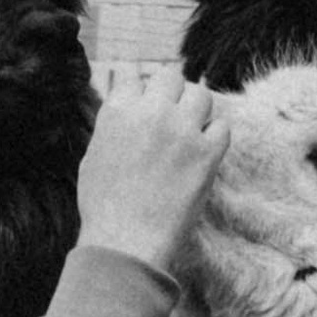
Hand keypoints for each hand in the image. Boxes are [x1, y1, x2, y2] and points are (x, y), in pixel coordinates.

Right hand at [74, 71, 227, 274]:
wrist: (126, 240)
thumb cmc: (104, 206)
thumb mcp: (94, 156)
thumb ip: (112, 126)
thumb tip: (125, 110)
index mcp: (118, 111)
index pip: (132, 76)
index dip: (139, 88)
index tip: (144, 101)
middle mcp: (151, 112)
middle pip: (170, 76)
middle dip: (170, 92)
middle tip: (170, 112)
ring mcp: (182, 131)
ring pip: (201, 94)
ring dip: (195, 109)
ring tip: (189, 129)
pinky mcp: (208, 153)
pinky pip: (222, 126)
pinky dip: (214, 135)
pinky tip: (204, 149)